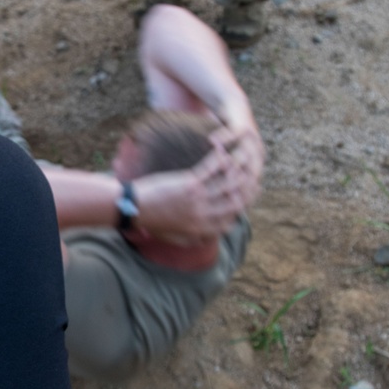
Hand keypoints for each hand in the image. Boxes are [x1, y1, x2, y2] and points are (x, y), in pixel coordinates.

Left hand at [132, 141, 248, 242]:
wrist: (133, 209)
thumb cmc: (151, 220)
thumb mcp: (175, 236)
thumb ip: (193, 238)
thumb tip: (205, 239)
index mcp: (201, 228)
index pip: (229, 220)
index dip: (241, 209)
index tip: (246, 199)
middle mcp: (204, 214)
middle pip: (235, 202)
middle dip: (249, 190)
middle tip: (255, 178)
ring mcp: (198, 198)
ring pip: (228, 184)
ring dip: (239, 169)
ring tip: (244, 160)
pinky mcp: (188, 183)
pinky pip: (211, 169)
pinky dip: (220, 159)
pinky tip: (224, 149)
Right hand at [210, 117, 263, 210]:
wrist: (235, 110)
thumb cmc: (229, 140)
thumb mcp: (230, 161)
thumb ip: (226, 178)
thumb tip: (214, 203)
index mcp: (254, 168)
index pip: (249, 188)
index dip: (237, 196)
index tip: (220, 204)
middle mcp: (256, 156)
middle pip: (247, 174)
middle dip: (232, 182)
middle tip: (215, 189)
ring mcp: (252, 141)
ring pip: (242, 154)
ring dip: (228, 160)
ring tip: (212, 166)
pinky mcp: (244, 126)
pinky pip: (234, 133)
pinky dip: (223, 137)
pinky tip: (210, 140)